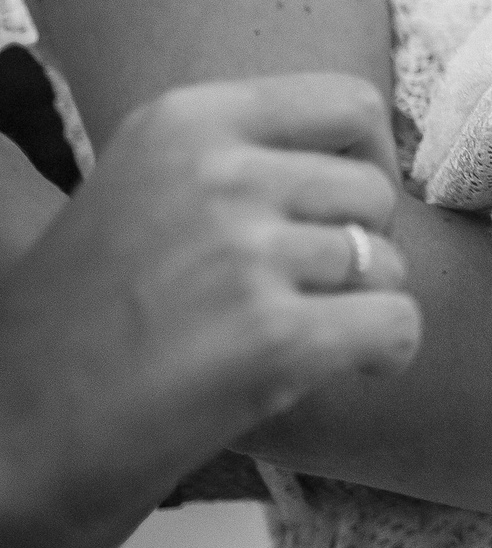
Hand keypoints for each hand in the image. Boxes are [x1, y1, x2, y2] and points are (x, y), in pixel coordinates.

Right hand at [0, 75, 420, 547]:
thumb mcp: (142, 193)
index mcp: (182, 121)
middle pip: (374, 191)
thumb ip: (241, 162)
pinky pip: (397, 325)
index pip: (350, 105)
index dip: (368, 161)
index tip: (342, 209)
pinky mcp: (272, 337)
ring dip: (361, 308)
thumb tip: (371, 157)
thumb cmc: (83, 327)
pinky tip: (341, 373)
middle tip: (301, 296)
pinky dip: (386, 354)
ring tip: (293, 340)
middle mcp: (215, 172)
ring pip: (390, 263)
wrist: (12, 442)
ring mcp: (243, 252)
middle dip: (360, 247)